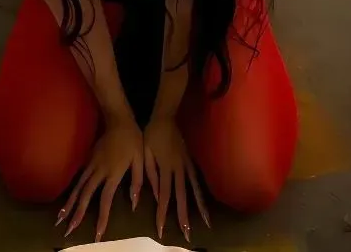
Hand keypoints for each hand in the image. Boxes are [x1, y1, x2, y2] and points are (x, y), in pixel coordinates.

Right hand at [56, 114, 143, 242]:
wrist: (119, 120)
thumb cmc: (133, 140)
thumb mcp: (141, 160)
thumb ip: (137, 182)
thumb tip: (133, 204)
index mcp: (113, 172)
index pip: (105, 199)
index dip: (102, 217)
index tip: (97, 234)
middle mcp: (99, 171)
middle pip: (85, 195)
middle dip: (76, 213)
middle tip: (67, 229)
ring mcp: (91, 164)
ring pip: (77, 187)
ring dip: (69, 203)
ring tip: (60, 218)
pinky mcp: (87, 159)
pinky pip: (78, 178)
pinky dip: (71, 191)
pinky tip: (66, 199)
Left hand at [143, 117, 208, 243]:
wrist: (165, 118)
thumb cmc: (151, 135)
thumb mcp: (145, 153)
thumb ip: (149, 174)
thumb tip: (151, 194)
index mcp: (166, 168)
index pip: (164, 195)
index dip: (162, 213)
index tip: (161, 228)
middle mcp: (179, 169)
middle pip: (182, 196)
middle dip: (184, 216)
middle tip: (187, 233)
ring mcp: (187, 165)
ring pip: (194, 189)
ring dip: (199, 206)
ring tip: (206, 222)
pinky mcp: (191, 161)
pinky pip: (197, 179)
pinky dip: (202, 192)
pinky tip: (204, 201)